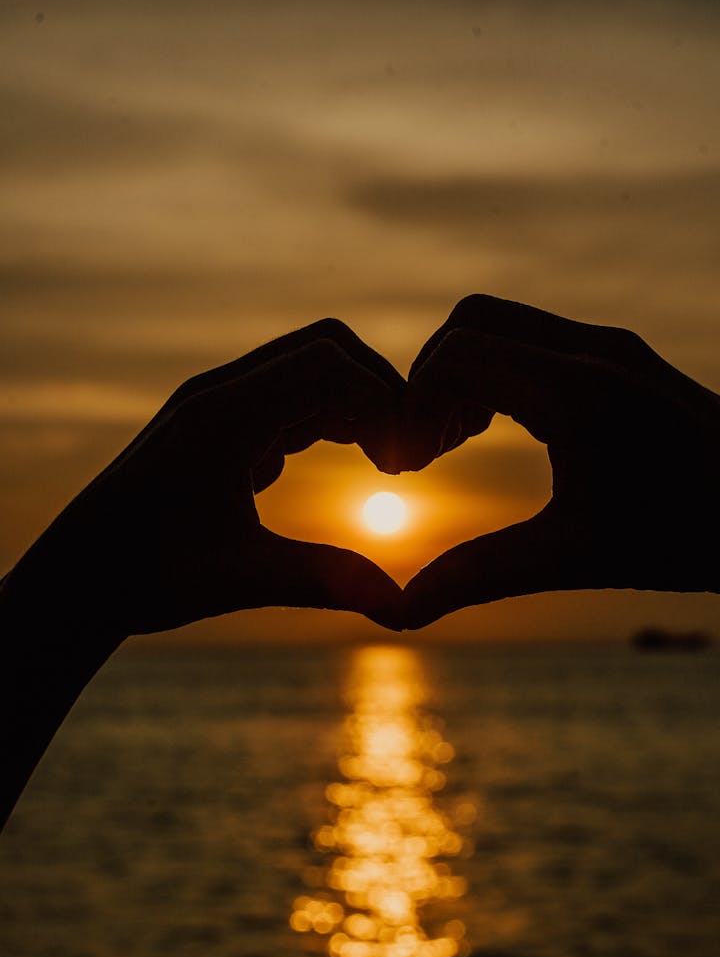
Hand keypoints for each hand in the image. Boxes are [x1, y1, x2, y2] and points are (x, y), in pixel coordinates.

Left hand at [4, 320, 405, 640]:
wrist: (77, 579)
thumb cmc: (143, 577)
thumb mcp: (240, 579)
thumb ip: (325, 580)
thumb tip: (402, 606)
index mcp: (222, 416)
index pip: (326, 363)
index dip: (382, 400)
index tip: (406, 462)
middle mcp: (219, 395)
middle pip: (324, 350)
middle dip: (377, 393)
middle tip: (405, 458)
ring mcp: (216, 406)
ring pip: (307, 372)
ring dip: (354, 406)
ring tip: (388, 464)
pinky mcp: (218, 426)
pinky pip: (288, 399)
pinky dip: (328, 420)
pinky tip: (346, 465)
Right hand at [401, 295, 719, 626]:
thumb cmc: (689, 538)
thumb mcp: (574, 558)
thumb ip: (480, 575)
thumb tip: (402, 612)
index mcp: (575, 388)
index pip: (455, 356)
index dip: (411, 407)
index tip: (407, 468)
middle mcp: (594, 349)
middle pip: (473, 321)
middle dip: (432, 379)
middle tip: (426, 451)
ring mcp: (614, 347)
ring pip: (508, 324)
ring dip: (469, 373)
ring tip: (457, 443)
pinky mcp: (628, 358)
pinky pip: (542, 339)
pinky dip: (505, 371)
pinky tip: (506, 431)